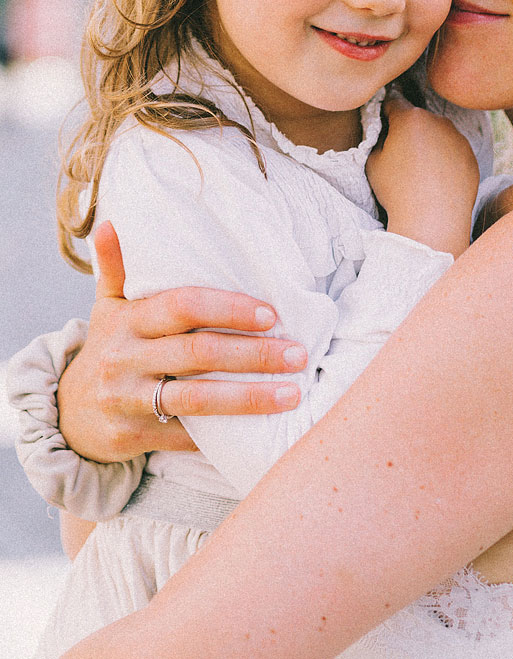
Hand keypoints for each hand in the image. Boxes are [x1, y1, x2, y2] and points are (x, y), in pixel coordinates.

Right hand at [57, 223, 308, 462]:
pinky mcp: (132, 437)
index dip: (229, 309)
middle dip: (254, 354)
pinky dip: (224, 436)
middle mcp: (125, 358)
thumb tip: (109, 222)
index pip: (184, 306)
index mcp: (128, 320)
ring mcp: (127, 400)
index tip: (272, 315)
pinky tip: (263, 432)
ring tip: (293, 393)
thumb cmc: (109, 349)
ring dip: (250, 398)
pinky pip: (186, 437)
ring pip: (197, 400)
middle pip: (199, 353)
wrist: (67, 413)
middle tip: (299, 354)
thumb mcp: (107, 307)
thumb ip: (116, 267)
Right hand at [366, 94, 478, 256]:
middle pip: (418, 118)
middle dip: (409, 130)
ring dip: (429, 143)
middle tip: (401, 154)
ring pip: (438, 134)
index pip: (393, 103)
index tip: (383, 124)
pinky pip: (453, 151)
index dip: (385, 113)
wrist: (433, 219)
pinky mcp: (471, 155)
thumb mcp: (373, 162)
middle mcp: (438, 121)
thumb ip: (378, 139)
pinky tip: (436, 179)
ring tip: (421, 171)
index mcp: (410, 118)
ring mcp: (458, 138)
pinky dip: (445, 159)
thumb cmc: (397, 191)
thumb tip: (385, 133)